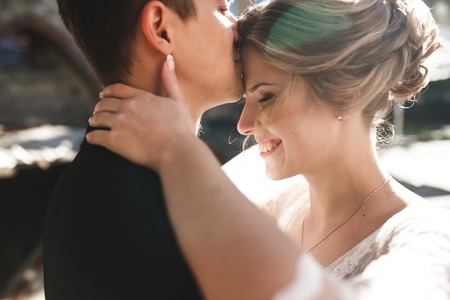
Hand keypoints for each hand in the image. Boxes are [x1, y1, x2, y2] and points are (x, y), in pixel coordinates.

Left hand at [87, 55, 195, 170]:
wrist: (177, 152)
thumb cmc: (180, 129)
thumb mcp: (178, 101)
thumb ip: (170, 80)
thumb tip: (168, 58)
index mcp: (141, 97)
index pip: (116, 89)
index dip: (107, 92)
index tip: (103, 95)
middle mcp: (127, 107)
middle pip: (105, 103)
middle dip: (99, 107)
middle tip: (97, 111)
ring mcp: (119, 123)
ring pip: (98, 118)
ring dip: (94, 120)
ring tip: (94, 123)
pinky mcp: (114, 141)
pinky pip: (95, 137)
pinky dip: (92, 137)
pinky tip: (92, 139)